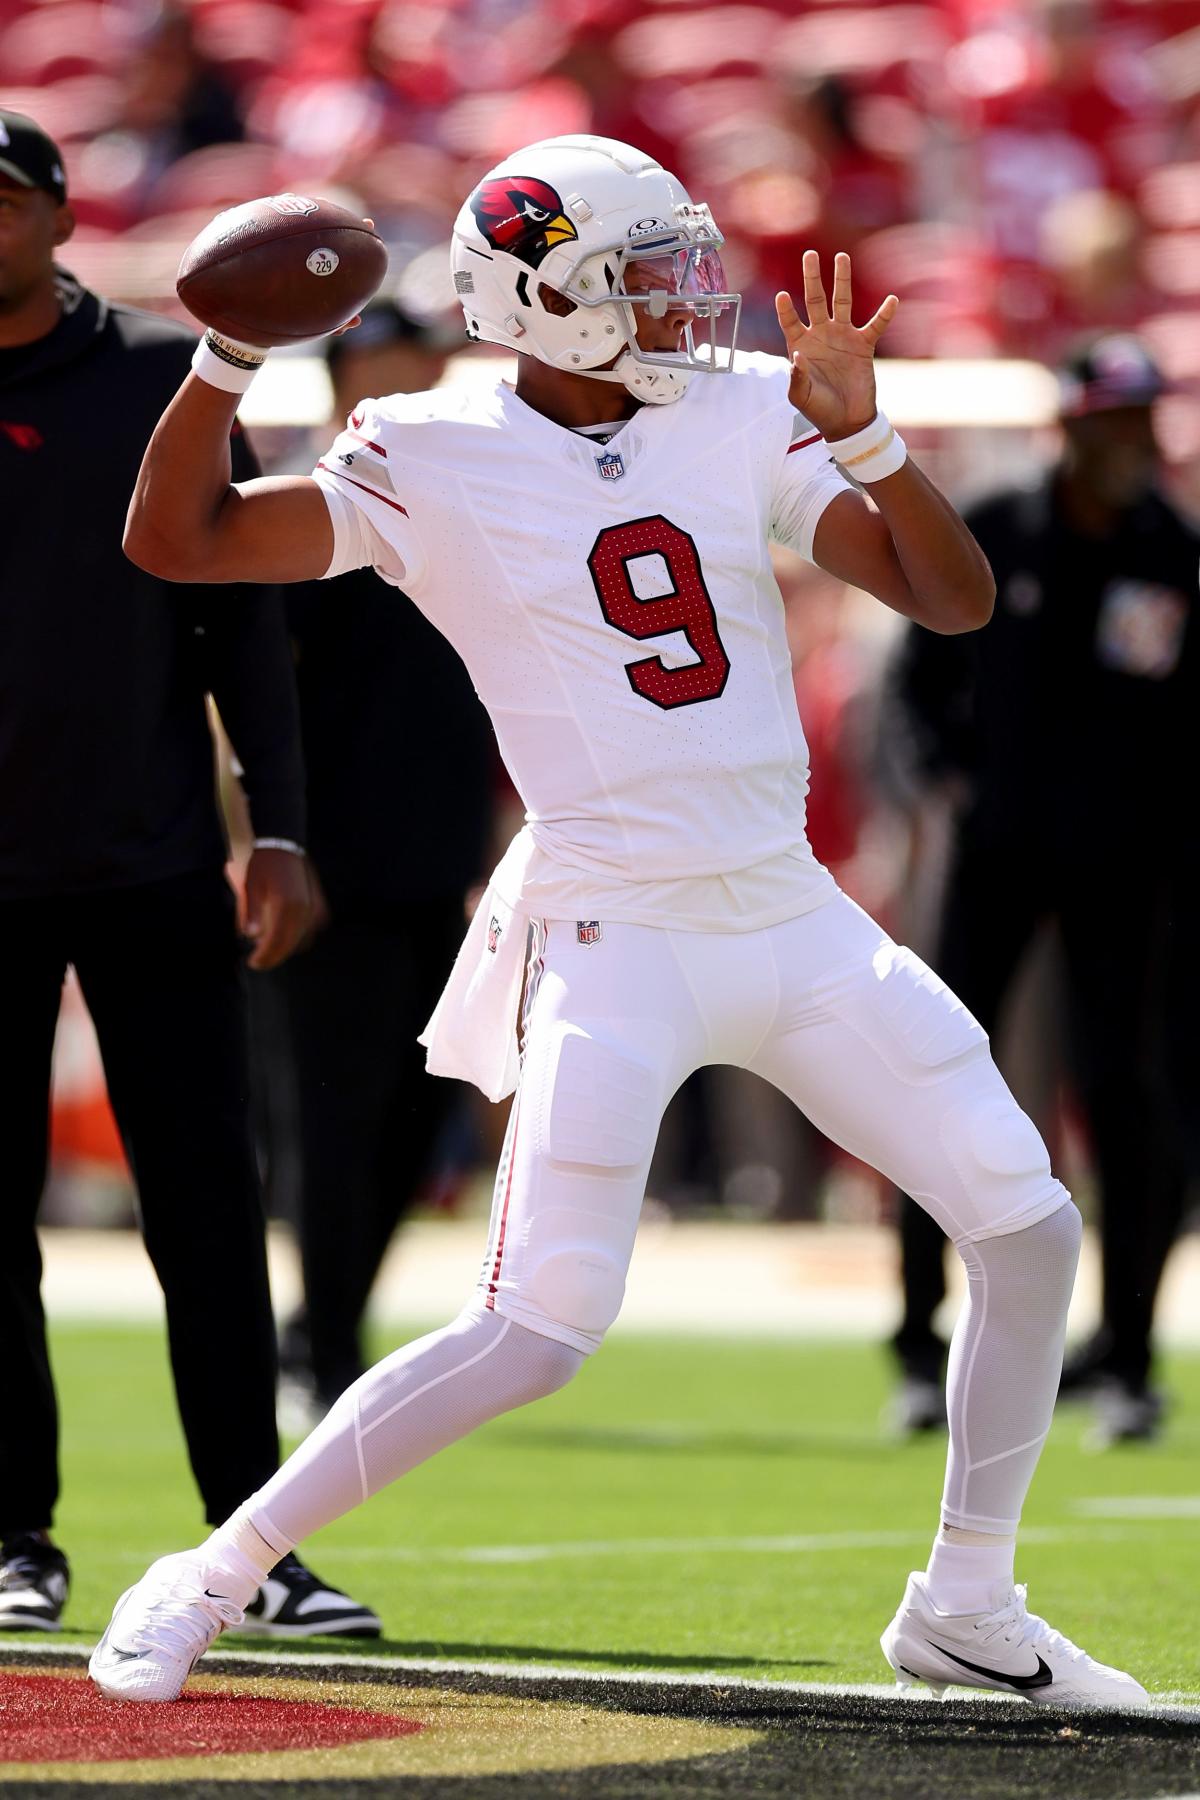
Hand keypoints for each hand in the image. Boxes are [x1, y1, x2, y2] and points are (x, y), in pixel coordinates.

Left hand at [242, 847, 315, 969]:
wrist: (282, 844)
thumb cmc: (262, 865)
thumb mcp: (250, 887)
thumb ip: (250, 913)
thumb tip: (250, 936)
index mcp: (286, 907)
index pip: (276, 943)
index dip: (265, 957)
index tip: (253, 963)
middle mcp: (304, 910)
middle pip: (290, 944)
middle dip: (274, 956)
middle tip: (259, 961)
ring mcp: (314, 908)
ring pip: (302, 939)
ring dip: (286, 947)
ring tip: (269, 947)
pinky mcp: (319, 904)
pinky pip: (311, 929)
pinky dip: (299, 936)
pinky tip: (285, 934)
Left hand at [776, 251, 897, 442]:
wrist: (846, 421)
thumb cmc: (819, 409)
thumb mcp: (801, 397)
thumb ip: (796, 378)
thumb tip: (796, 355)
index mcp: (801, 345)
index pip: (790, 321)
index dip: (785, 310)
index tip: (782, 296)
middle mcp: (821, 335)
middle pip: (815, 300)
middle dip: (811, 278)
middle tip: (809, 255)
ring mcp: (843, 337)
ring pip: (842, 302)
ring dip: (842, 280)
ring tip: (841, 257)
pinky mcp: (863, 345)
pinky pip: (875, 325)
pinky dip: (884, 314)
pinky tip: (892, 301)